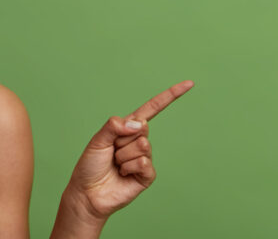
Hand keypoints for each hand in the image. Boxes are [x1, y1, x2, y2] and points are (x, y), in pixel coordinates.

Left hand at [67, 80, 193, 220]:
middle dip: (121, 140)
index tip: (189, 83)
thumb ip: (114, 126)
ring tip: (115, 165)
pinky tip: (123, 175)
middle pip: (142, 128)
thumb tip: (139, 122)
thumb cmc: (90, 165)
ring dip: (123, 156)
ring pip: (142, 146)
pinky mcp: (147, 175)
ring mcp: (144, 158)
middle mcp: (138, 140)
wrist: (88, 193)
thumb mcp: (97, 140)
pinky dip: (130, 168)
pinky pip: (145, 163)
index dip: (170, 96)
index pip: (152, 108)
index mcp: (127, 128)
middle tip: (111, 152)